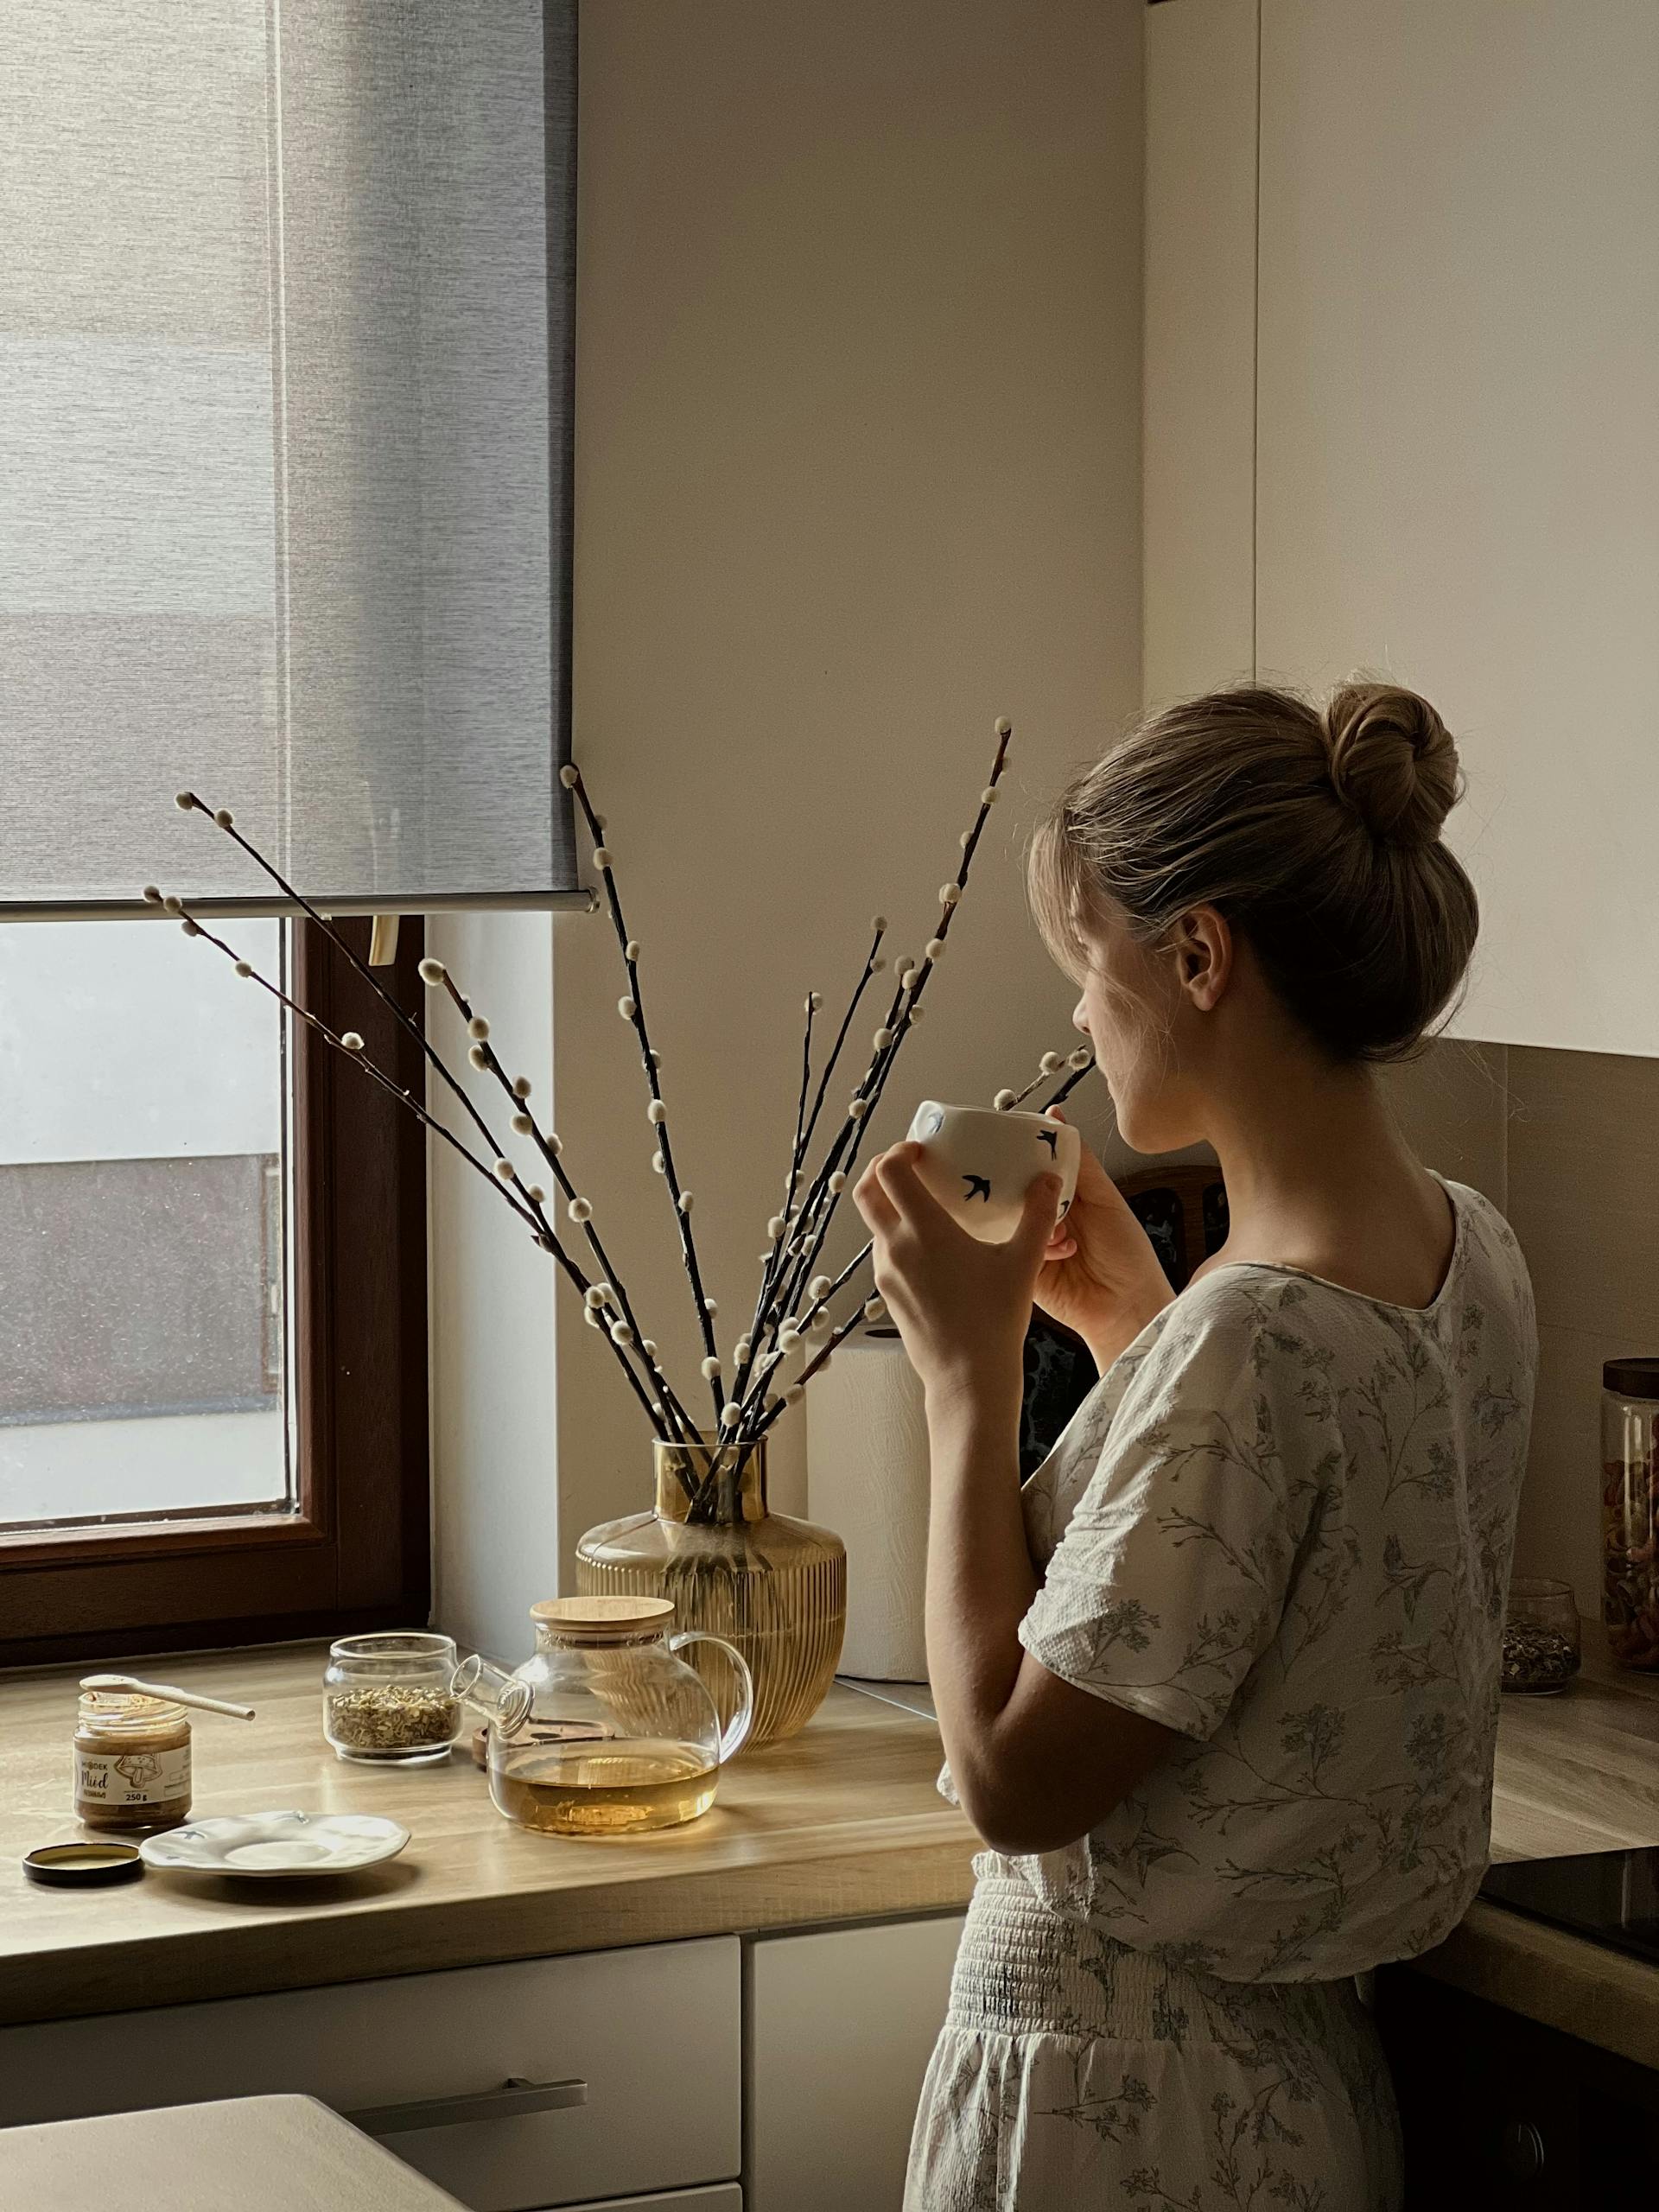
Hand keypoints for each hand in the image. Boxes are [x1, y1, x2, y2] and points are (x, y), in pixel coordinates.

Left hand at [854, 1142, 1061, 1416]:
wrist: (967, 1377)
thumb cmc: (995, 1321)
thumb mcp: (1023, 1262)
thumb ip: (1036, 1215)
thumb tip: (1050, 1180)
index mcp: (924, 1230)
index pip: (890, 1171)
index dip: (900, 1151)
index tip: (922, 1149)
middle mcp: (896, 1247)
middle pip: (867, 1191)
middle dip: (883, 1170)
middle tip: (913, 1166)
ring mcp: (886, 1272)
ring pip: (874, 1223)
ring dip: (891, 1205)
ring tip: (928, 1206)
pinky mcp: (887, 1293)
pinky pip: (884, 1252)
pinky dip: (898, 1236)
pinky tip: (931, 1247)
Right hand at [1032, 1114, 1172, 1371]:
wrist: (1127, 1306)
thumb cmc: (1126, 1254)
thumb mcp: (1106, 1198)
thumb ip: (1081, 1161)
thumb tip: (1057, 1115)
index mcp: (1062, 1196)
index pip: (1031, 1164)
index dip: (1019, 1151)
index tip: (1006, 1137)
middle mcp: (1041, 1216)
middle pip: (1012, 1189)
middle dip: (1014, 1182)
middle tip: (1018, 1177)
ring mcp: (1028, 1242)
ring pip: (1008, 1217)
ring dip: (1031, 1216)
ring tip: (1059, 1225)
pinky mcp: (1020, 1268)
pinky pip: (1011, 1247)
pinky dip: (1034, 1243)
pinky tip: (1060, 1248)